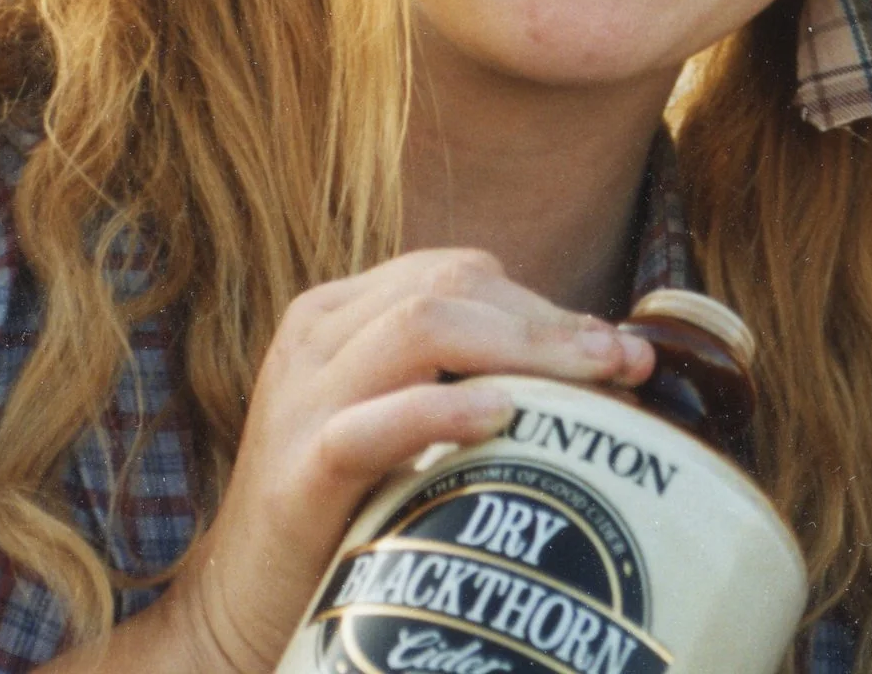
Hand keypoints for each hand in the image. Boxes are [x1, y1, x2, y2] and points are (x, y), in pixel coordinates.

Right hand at [143, 249, 654, 673]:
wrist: (243, 601)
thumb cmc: (351, 502)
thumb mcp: (406, 416)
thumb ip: (471, 372)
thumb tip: (601, 354)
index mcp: (341, 312)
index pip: (460, 271)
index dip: (547, 301)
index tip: (618, 345)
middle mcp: (315, 338)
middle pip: (452, 288)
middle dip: (552, 321)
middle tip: (628, 364)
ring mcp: (299, 400)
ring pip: (422, 329)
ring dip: (526, 348)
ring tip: (594, 381)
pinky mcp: (296, 473)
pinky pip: (371, 424)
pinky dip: (442, 412)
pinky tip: (502, 416)